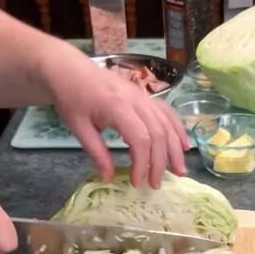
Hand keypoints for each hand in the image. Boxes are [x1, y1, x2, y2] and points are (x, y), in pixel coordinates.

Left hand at [50, 55, 189, 188]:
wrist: (70, 69)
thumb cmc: (71, 97)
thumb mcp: (78, 127)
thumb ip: (96, 152)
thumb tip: (109, 178)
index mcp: (118, 107)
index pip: (140, 139)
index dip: (142, 164)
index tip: (136, 182)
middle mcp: (136, 101)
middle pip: (158, 134)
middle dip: (160, 162)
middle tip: (156, 184)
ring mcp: (143, 96)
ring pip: (167, 124)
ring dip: (175, 149)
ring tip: (179, 171)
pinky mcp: (145, 96)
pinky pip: (167, 113)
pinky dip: (178, 129)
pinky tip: (184, 146)